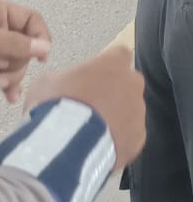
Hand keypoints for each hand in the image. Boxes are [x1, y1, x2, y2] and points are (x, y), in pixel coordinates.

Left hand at [0, 0, 51, 103]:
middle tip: (4, 72)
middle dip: (18, 64)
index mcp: (2, 13)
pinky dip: (8, 84)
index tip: (43, 57)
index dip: (41, 37)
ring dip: (11, 77)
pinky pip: (6, 74)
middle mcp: (2, 30)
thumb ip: (16, 43)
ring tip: (0, 84)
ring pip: (17, 64)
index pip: (33, 19)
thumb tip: (44, 47)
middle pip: (27, 46)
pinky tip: (11, 96)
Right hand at [25, 46, 144, 172]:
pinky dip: (117, 140)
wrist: (65, 143)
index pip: (120, 54)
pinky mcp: (138, 137)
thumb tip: (59, 84)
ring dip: (115, 118)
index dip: (108, 64)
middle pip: (128, 84)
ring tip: (90, 132)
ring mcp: (139, 111)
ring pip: (130, 111)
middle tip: (90, 107)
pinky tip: (97, 147)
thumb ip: (60, 78)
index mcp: (114, 64)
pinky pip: (130, 136)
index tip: (96, 74)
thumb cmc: (55, 105)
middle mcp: (133, 84)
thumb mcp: (45, 83)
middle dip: (113, 93)